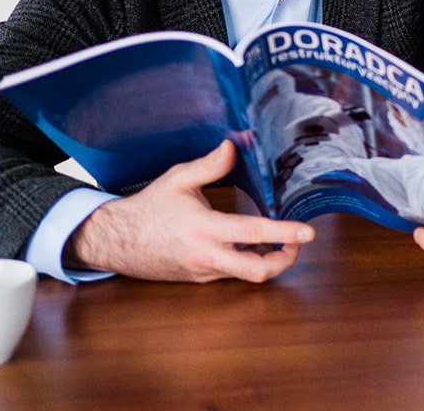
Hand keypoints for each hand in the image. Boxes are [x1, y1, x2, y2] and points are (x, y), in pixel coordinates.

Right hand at [67, 139, 314, 281]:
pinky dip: (248, 263)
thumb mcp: (177, 180)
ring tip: (280, 240)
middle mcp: (207, 256)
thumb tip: (235, 145)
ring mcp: (204, 271)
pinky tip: (253, 247)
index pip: (254, 234)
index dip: (285, 233)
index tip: (309, 232)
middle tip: (297, 241)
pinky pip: (232, 274)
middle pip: (258, 271)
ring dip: (268, 260)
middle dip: (286, 260)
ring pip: (246, 275)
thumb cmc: (147, 209)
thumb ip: (210, 164)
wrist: (114, 242)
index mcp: (205, 229)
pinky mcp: (200, 279)